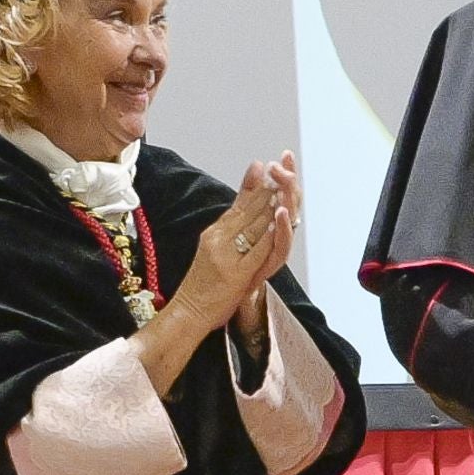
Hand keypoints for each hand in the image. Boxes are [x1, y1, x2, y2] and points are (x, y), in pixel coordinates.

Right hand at [170, 161, 291, 338]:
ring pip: (254, 227)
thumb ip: (228, 231)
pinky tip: (279, 223)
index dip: (251, 184)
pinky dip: (269, 236)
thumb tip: (242, 211)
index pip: (236, 205)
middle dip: (266, 190)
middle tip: (280, 169)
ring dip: (270, 207)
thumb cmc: (204, 283)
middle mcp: (218, 239)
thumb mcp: (213, 250)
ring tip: (284, 188)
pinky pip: (256, 251)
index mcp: (214, 233)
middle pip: (247, 211)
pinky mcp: (236, 273)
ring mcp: (226, 255)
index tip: (261, 164)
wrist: (189, 310)